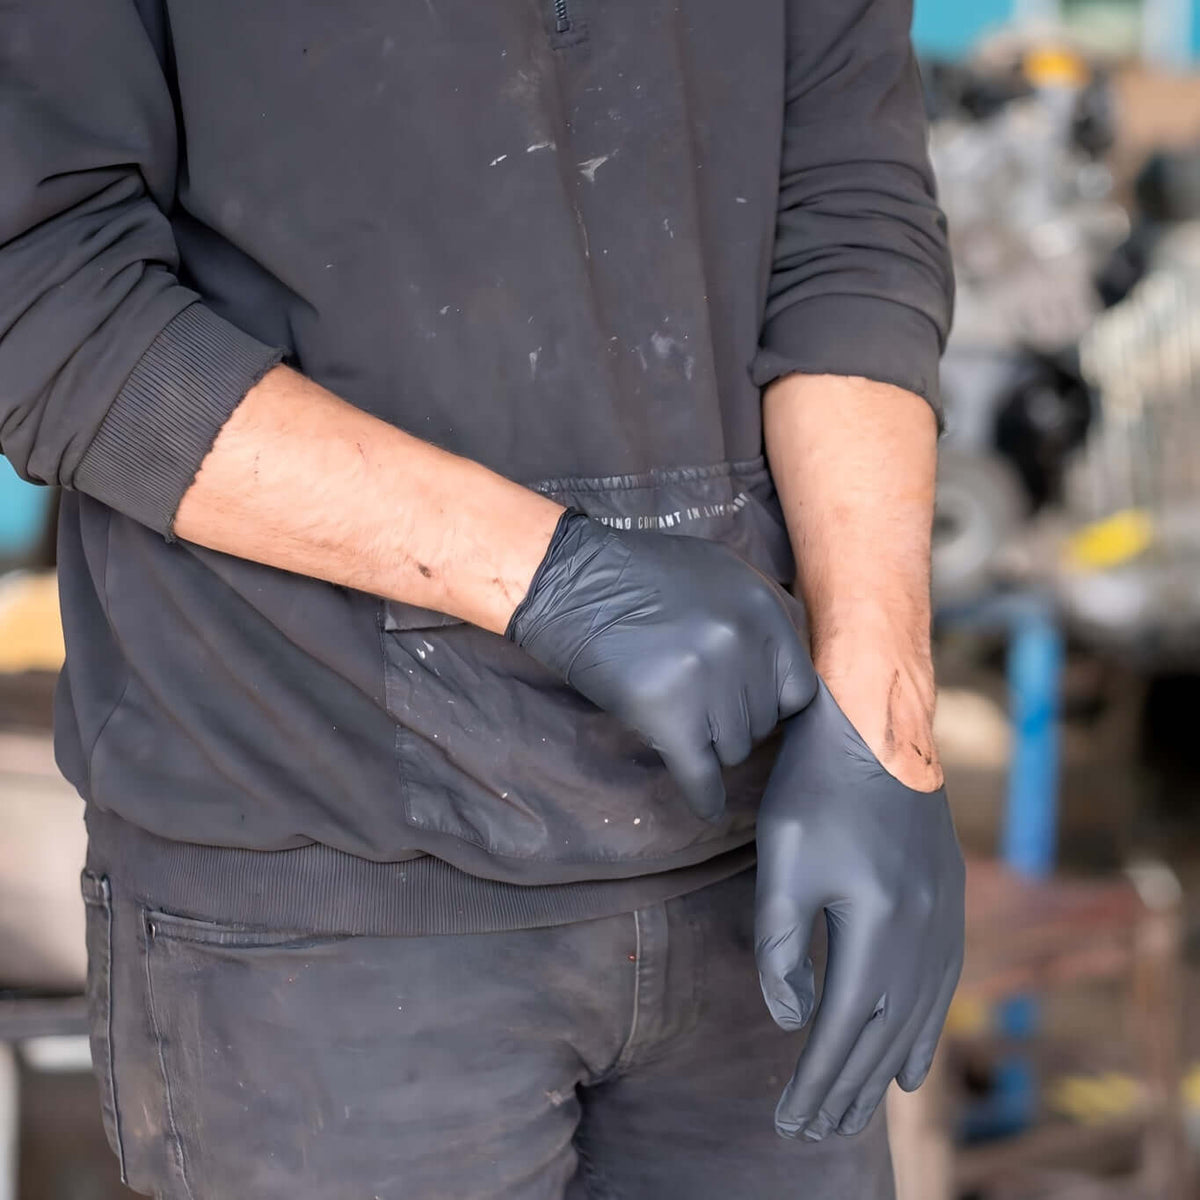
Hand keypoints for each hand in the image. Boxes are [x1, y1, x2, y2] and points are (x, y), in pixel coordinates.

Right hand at [507, 510, 816, 820]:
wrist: (569, 581)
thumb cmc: (637, 574)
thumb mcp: (717, 573)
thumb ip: (757, 618)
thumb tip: (779, 670)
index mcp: (763, 609)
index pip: (798, 689)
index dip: (770, 702)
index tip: (748, 706)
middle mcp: (744, 643)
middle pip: (763, 722)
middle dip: (733, 721)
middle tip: (695, 704)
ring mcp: (708, 680)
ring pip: (734, 750)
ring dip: (709, 745)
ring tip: (676, 719)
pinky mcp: (669, 713)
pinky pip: (701, 775)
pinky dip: (703, 795)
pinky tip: (703, 803)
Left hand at [754, 678, 963, 1139]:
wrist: (875, 721)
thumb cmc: (815, 785)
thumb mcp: (782, 861)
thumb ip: (781, 945)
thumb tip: (792, 1019)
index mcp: (875, 924)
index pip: (841, 1027)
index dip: (815, 1079)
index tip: (788, 1121)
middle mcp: (920, 931)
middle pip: (883, 1033)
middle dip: (845, 1090)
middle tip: (814, 1133)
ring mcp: (942, 916)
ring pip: (916, 1016)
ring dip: (883, 1072)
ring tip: (855, 1113)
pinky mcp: (948, 899)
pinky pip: (942, 985)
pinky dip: (925, 1032)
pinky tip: (913, 1065)